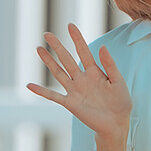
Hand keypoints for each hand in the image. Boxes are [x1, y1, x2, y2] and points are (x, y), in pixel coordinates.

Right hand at [27, 24, 132, 141]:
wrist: (116, 124)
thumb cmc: (121, 103)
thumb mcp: (118, 82)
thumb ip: (110, 65)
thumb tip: (102, 46)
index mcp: (95, 72)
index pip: (84, 52)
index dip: (77, 39)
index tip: (70, 26)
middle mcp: (82, 79)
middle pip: (67, 59)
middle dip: (58, 47)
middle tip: (47, 34)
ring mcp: (75, 91)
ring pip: (58, 73)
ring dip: (48, 62)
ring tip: (38, 49)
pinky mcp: (70, 103)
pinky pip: (53, 96)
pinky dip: (41, 91)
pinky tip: (29, 85)